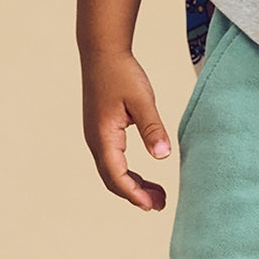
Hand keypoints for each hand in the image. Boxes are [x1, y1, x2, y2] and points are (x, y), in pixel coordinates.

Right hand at [82, 50, 171, 209]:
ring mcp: (96, 137)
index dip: (134, 194)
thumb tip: (163, 156)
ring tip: (157, 196)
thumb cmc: (122, 74)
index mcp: (104, 136)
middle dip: (135, 195)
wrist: (102, 52)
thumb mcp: (142, 100)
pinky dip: (128, 174)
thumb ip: (152, 128)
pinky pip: (112, 161)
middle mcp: (95, 141)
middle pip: (112, 180)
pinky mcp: (101, 132)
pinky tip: (144, 177)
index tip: (153, 205)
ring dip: (132, 186)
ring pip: (112, 172)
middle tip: (161, 205)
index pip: (117, 176)